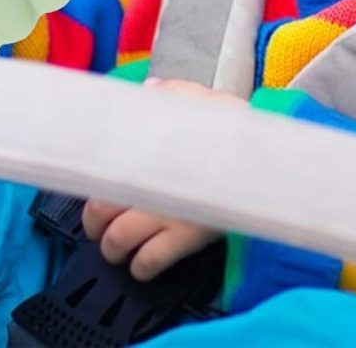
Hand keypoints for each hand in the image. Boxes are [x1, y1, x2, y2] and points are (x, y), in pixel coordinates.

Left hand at [81, 79, 243, 280]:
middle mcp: (149, 180)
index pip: (102, 167)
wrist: (265, 157)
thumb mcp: (202, 98)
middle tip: (97, 225)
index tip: (90, 186)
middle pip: (101, 208)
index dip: (91, 182)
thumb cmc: (232, 125)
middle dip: (93, 222)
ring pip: (119, 238)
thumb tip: (149, 89)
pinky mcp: (187, 236)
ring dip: (111, 248)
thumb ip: (171, 93)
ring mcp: (167, 209)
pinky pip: (152, 260)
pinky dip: (140, 268)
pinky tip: (140, 267)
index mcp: (147, 147)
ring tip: (114, 249)